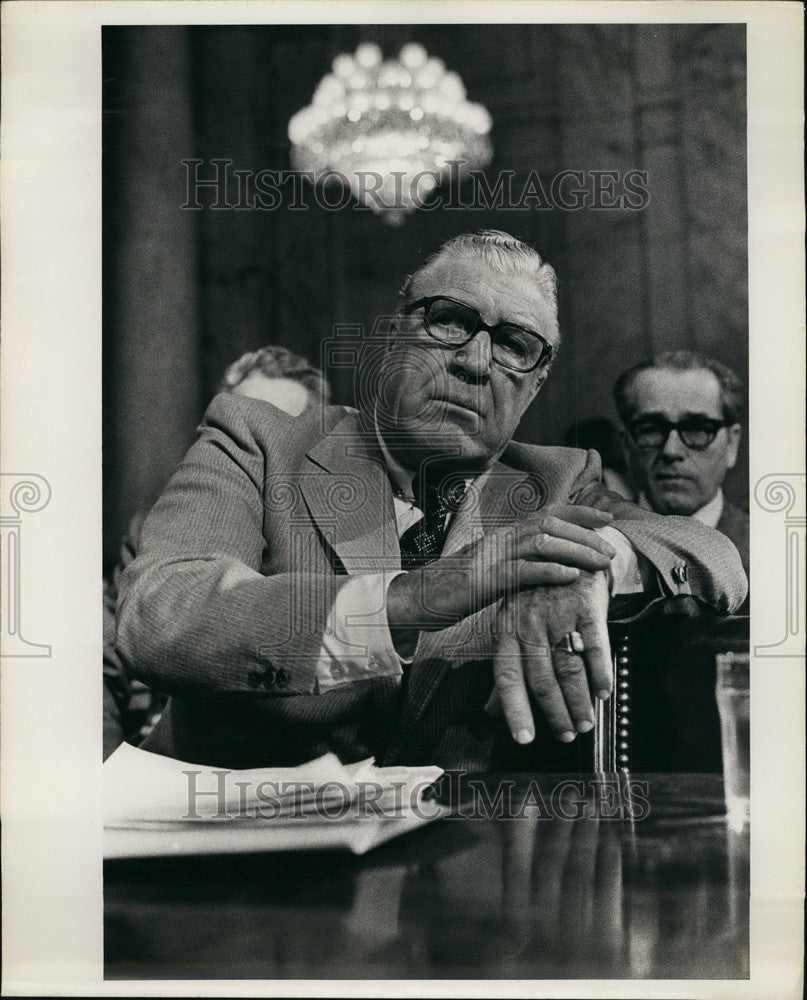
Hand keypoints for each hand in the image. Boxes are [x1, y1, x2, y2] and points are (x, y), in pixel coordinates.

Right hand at [387, 506, 615, 657]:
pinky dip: (548, 572)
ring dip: (575, 550)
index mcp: (502, 536)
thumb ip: (515, 564)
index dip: (579, 511)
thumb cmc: (452, 589)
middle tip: (611, 548)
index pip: (546, 514)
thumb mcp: (489, 570)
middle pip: (549, 524)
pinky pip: (520, 572)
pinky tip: (570, 576)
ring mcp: (490, 559)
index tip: (606, 518)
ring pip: (540, 543)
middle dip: (585, 534)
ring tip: (600, 562)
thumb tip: (545, 564)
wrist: (414, 599)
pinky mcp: (483, 582)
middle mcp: (499, 540)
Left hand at [493, 569, 611, 742]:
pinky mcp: (585, 606)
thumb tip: (491, 711)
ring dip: (579, 701)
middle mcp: (529, 623)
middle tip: (569, 735)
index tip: (525, 739)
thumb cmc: (540, 597)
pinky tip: (605, 692)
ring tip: (587, 722)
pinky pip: (594, 646)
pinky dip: (601, 673)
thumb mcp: (515, 625)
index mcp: (507, 630)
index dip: (515, 709)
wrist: (571, 551)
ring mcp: (557, 614)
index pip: (506, 676)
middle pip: (542, 679)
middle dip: (556, 713)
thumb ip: (508, 668)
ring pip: (568, 668)